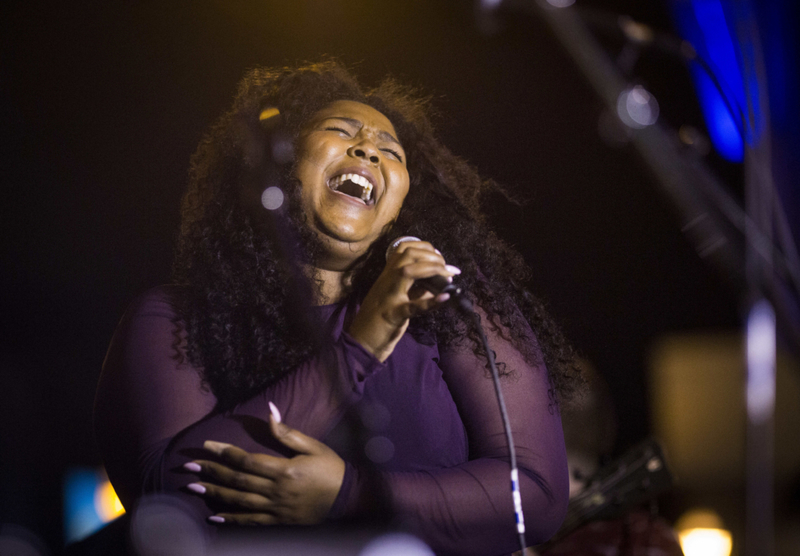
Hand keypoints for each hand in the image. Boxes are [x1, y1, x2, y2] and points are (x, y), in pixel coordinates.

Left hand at [184, 403, 344, 524]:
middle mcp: (276, 490)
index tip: (206, 444)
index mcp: (284, 470)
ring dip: (214, 494)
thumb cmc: (330, 468)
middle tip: (187, 467)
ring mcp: (276, 508)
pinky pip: (251, 521)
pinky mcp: (278, 521)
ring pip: (239, 501)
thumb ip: (288, 432)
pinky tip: (214, 518)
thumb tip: (270, 410)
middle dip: (210, 472)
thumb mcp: (313, 446)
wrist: (347, 498)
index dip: (224, 452)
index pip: (246, 460)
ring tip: (192, 488)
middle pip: (237, 480)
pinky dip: (231, 520)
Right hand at [347, 239, 459, 361]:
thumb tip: (439, 281)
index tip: (440, 259)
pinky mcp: (393, 315)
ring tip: (448, 277)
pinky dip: (431, 302)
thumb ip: (417, 288)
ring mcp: (389, 297)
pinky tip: (445, 297)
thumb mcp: (399, 298)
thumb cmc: (380, 320)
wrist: (361, 342)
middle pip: (408, 254)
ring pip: (407, 271)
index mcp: (388, 276)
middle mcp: (387, 281)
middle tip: (447, 269)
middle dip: (432, 256)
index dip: (426, 248)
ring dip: (432, 269)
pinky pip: (413, 306)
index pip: (405, 249)